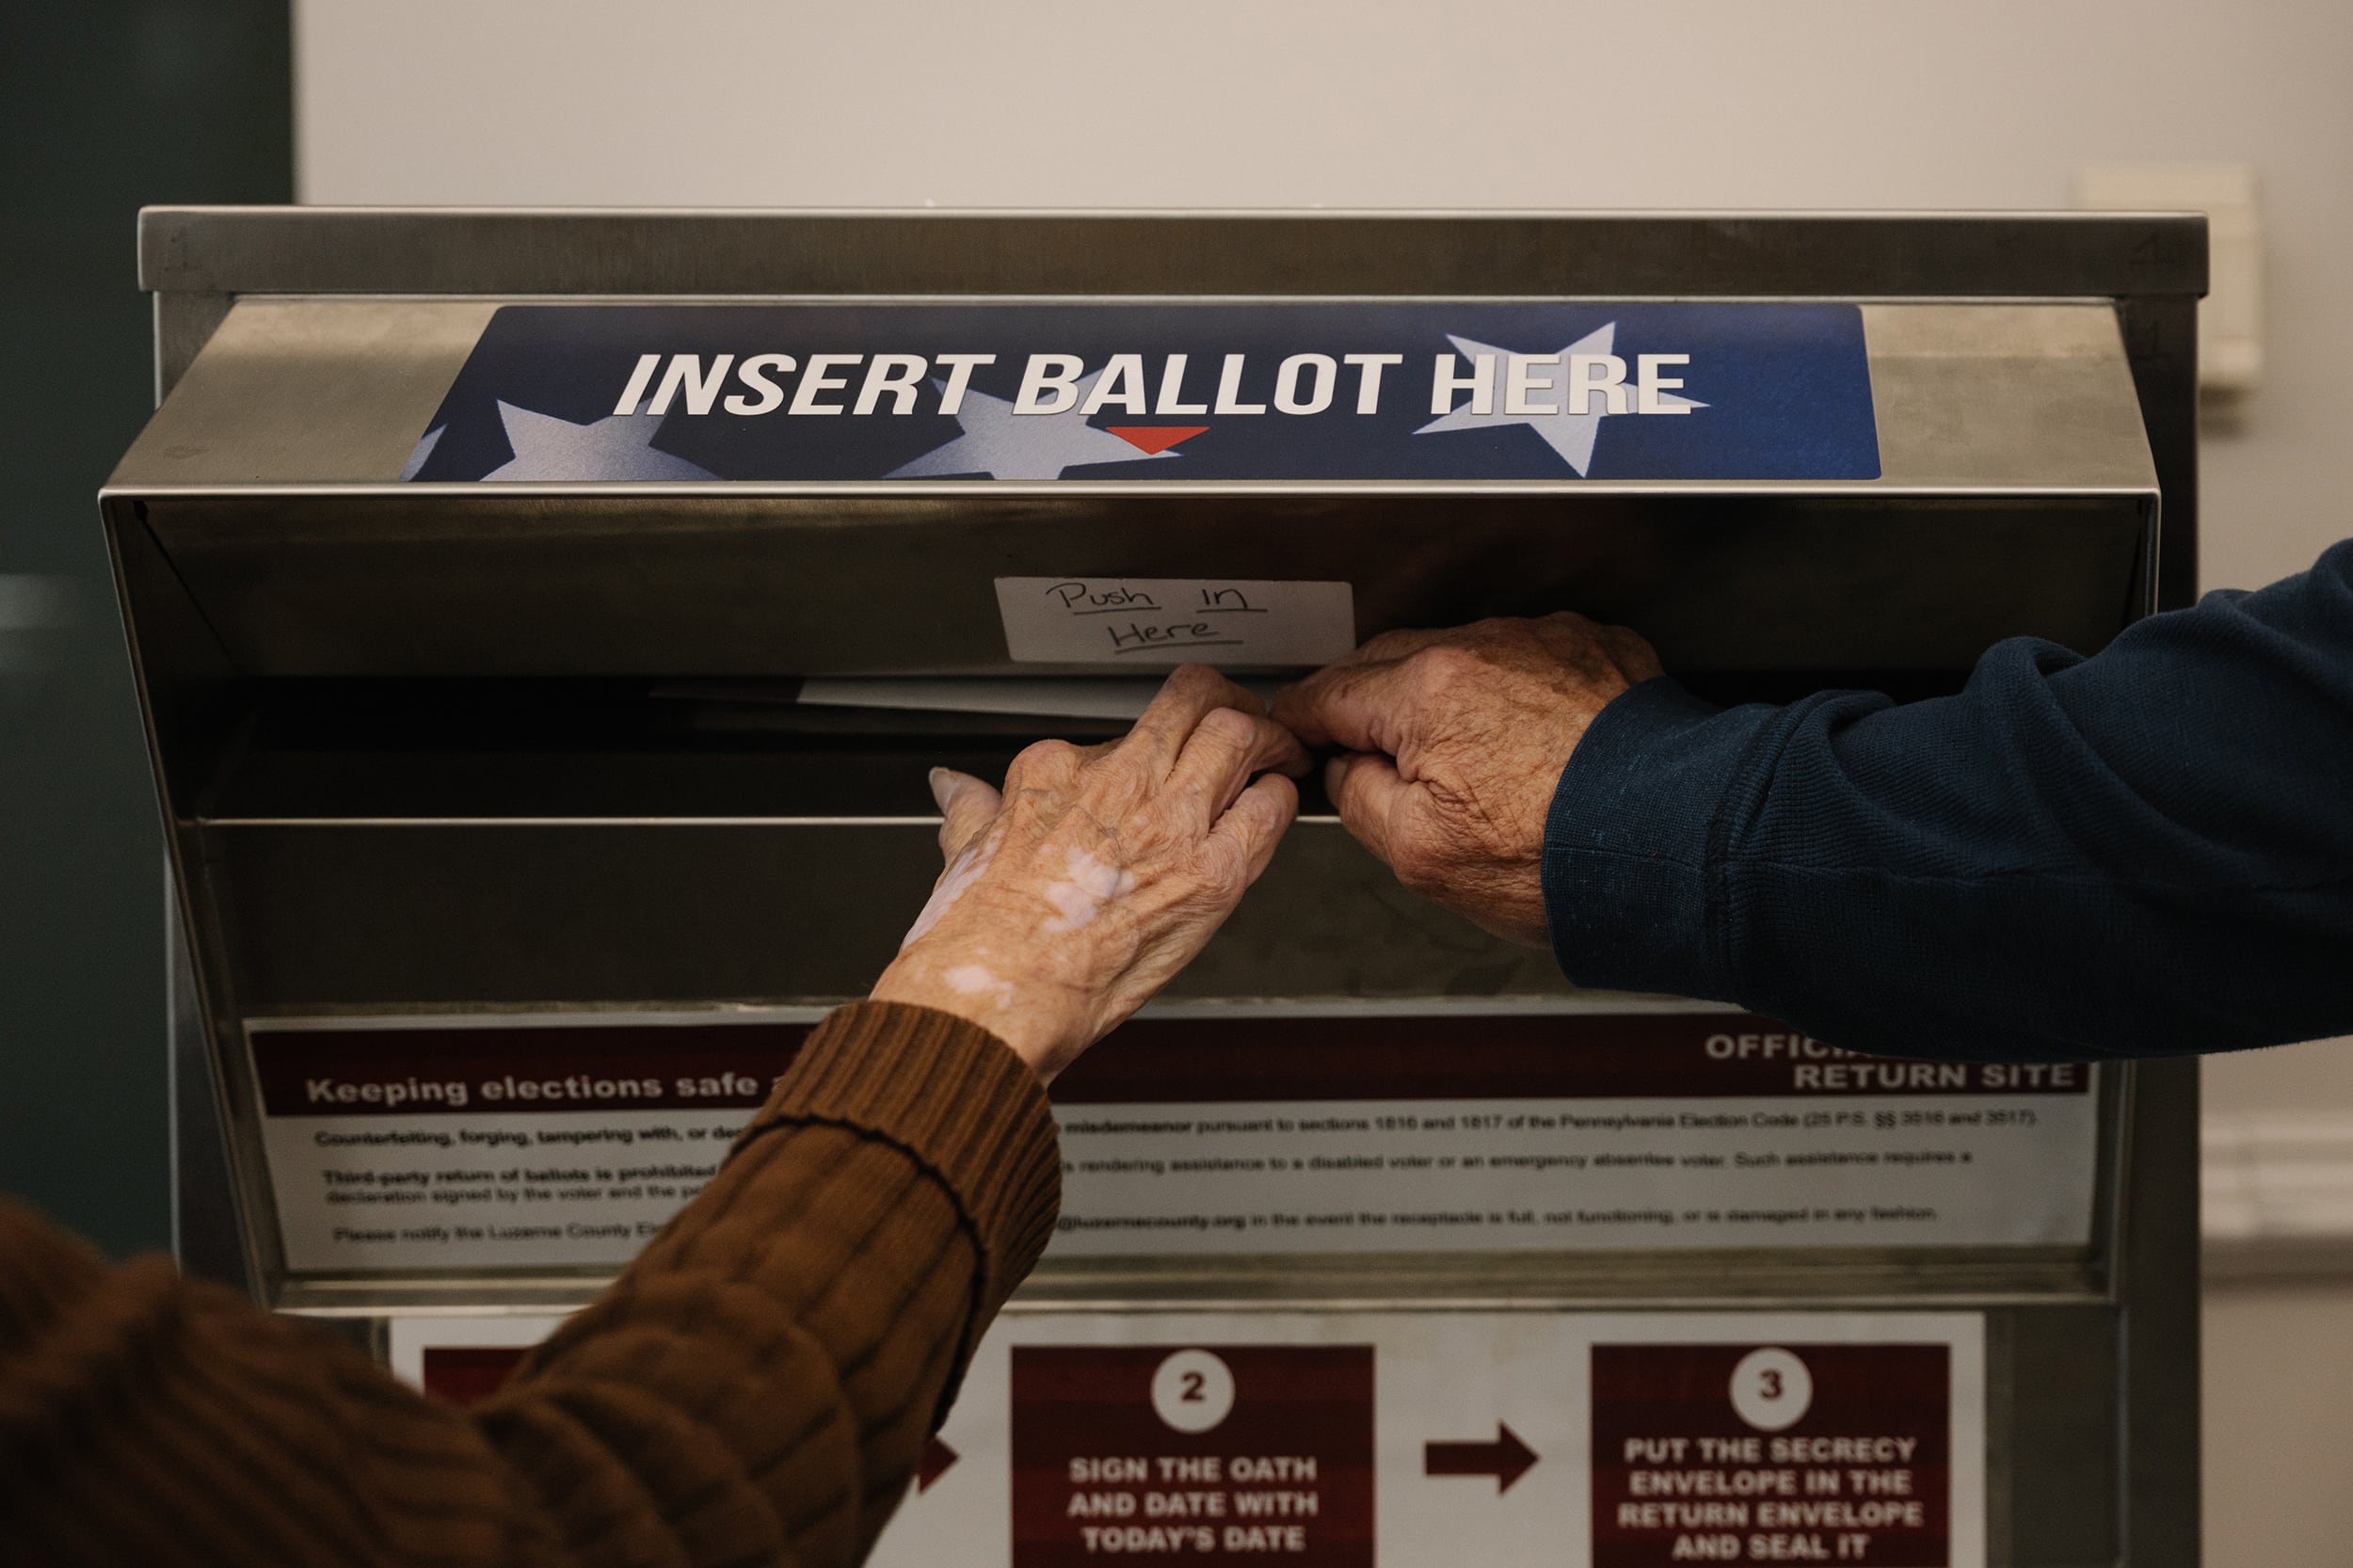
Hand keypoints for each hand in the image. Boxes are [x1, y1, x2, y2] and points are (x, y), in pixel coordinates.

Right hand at [871, 665, 1308, 1081]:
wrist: (996, 991)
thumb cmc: (978, 938)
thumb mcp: (962, 849)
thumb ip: (971, 809)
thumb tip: (955, 789)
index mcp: (1055, 769)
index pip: (1122, 729)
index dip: (1151, 744)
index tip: (1159, 760)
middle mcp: (1117, 782)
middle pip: (1194, 701)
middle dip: (1227, 704)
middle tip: (1240, 723)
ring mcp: (1168, 822)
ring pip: (1239, 735)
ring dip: (1266, 741)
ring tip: (1274, 757)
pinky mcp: (1209, 873)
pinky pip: (1267, 810)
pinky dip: (1280, 800)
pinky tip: (1274, 808)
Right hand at [1270, 613, 1662, 947]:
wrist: (1676, 845)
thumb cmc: (1557, 858)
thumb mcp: (1419, 855)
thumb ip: (1358, 797)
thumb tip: (1347, 768)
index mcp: (1426, 692)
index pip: (1330, 693)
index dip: (1303, 721)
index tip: (1297, 735)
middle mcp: (1484, 647)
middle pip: (1392, 662)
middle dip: (1368, 702)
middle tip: (1366, 751)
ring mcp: (1546, 642)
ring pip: (1464, 658)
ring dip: (1447, 696)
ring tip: (1464, 760)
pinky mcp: (1598, 651)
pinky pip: (1530, 661)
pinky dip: (1515, 693)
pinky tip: (1528, 744)